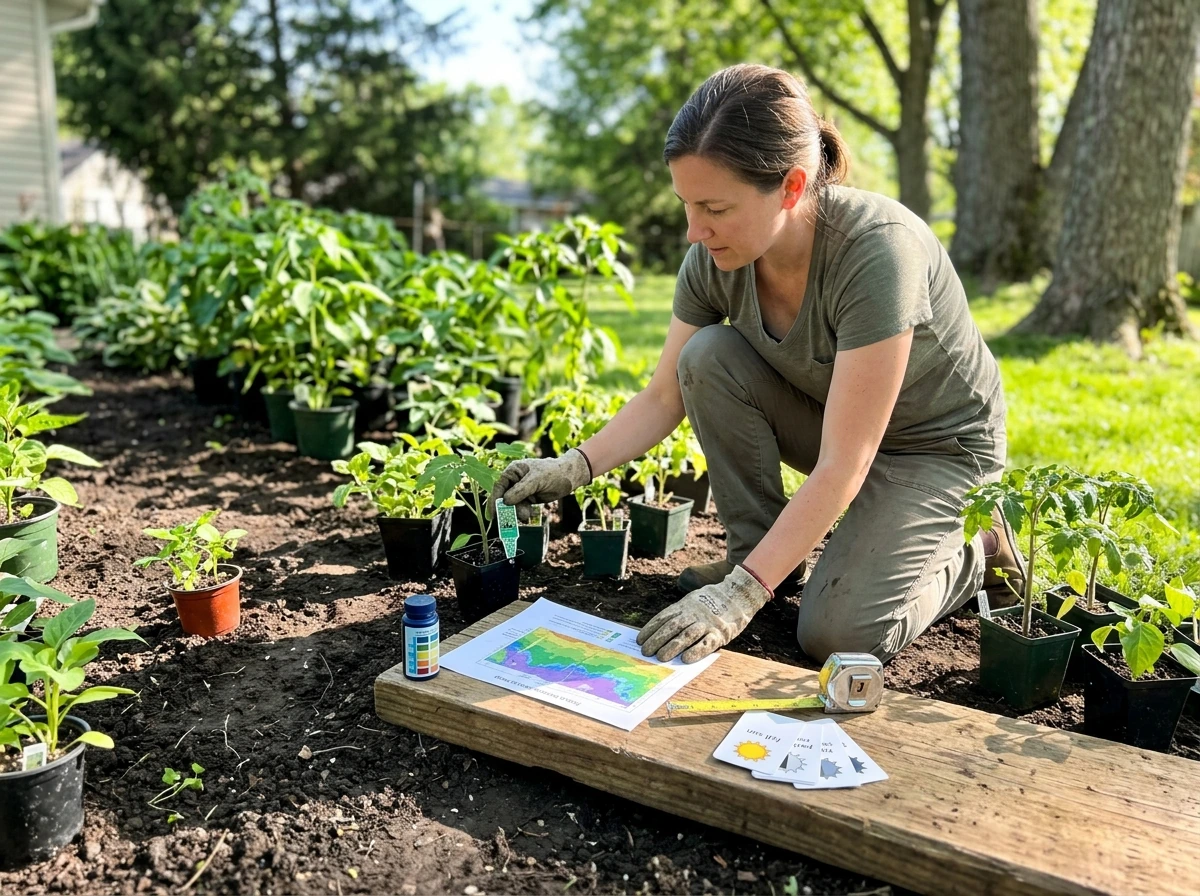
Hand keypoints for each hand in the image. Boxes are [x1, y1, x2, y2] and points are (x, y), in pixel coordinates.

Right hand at [491, 448, 591, 521]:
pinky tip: (528, 515)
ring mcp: (521, 490)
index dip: (495, 500)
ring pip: (512, 505)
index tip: (493, 514)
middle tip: (510, 520)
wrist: (569, 478)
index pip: (499, 486)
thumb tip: (505, 501)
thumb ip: (520, 490)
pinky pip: (520, 508)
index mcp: (513, 471)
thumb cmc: (553, 473)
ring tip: (527, 515)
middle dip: (508, 509)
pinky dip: (523, 513)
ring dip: (517, 512)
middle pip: (504, 497)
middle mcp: (514, 480)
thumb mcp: (536, 480)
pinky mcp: (528, 498)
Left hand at [636, 566, 770, 662]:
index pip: (664, 617)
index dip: (650, 629)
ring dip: (672, 647)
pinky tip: (685, 659)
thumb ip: (678, 614)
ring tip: (660, 658)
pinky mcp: (720, 633)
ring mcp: (707, 623)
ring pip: (686, 635)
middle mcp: (694, 613)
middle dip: (657, 640)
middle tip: (646, 652)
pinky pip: (707, 643)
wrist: (738, 594)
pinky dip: (696, 651)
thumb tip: (659, 632)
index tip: (640, 640)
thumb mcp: (692, 601)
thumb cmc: (710, 603)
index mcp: (685, 605)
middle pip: (672, 626)